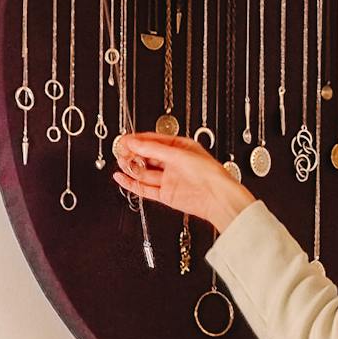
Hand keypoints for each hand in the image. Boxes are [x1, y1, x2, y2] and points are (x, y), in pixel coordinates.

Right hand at [113, 132, 254, 235]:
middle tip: (120, 151)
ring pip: (144, 172)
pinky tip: (121, 178)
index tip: (124, 140)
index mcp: (179, 148)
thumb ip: (153, 150)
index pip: (153, 141)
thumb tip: (135, 143)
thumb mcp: (178, 154)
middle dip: (133, 154)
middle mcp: (173, 163)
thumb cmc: (208, 173)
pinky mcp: (165, 194)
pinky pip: (145, 188)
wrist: (217, 197)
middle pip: (147, 157)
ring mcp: (169, 179)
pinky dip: (132, 184)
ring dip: (131, 167)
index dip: (137, 141)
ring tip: (120, 162)